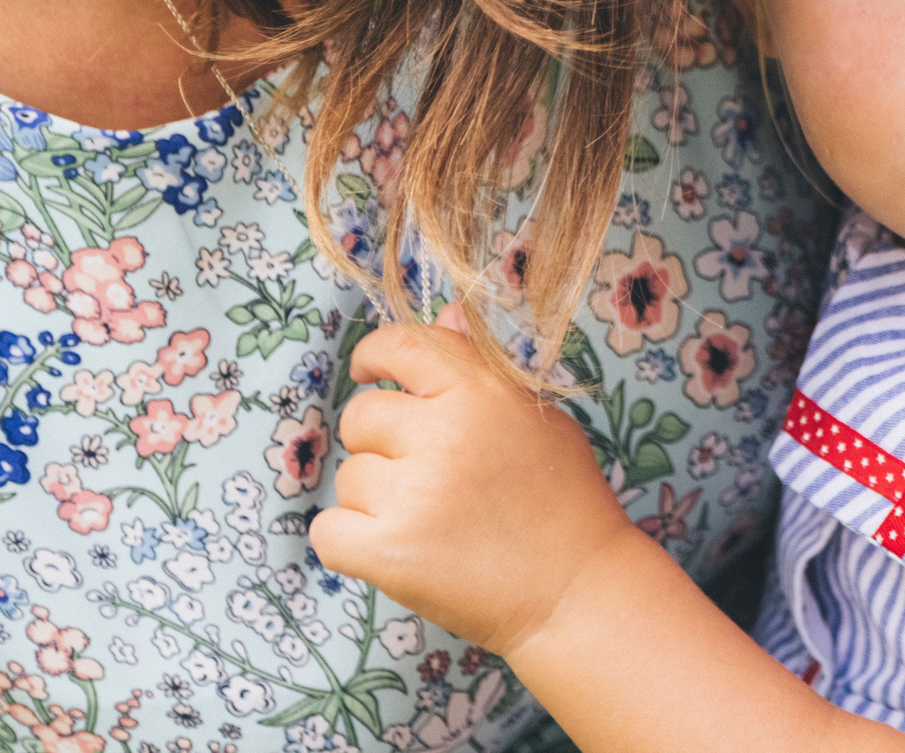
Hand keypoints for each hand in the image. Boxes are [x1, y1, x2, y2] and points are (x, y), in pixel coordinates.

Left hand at [309, 305, 630, 658]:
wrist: (577, 591)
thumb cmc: (563, 501)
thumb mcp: (536, 416)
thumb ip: (482, 366)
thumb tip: (445, 314)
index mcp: (482, 392)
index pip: (402, 345)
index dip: (373, 356)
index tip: (369, 372)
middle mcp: (445, 432)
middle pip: (361, 416)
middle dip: (381, 444)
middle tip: (424, 476)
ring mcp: (414, 493)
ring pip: (348, 477)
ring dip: (375, 499)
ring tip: (431, 521)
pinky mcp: (390, 550)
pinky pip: (328, 531)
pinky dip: (350, 543)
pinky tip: (394, 548)